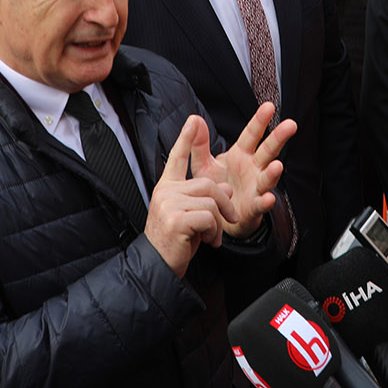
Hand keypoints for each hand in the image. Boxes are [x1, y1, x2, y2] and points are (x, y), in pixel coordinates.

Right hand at [145, 116, 236, 276]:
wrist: (158, 267)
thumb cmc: (176, 242)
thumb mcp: (190, 215)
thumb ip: (203, 197)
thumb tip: (225, 186)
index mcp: (166, 187)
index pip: (177, 159)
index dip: (186, 140)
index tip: (193, 120)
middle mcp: (165, 192)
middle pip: (209, 184)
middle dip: (224, 203)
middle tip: (229, 221)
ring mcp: (168, 205)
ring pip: (211, 202)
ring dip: (219, 223)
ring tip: (212, 237)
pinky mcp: (176, 220)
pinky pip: (209, 217)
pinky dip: (214, 232)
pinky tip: (207, 243)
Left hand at [195, 101, 293, 238]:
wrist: (218, 216)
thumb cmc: (215, 186)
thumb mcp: (203, 164)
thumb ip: (199, 144)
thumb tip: (194, 119)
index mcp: (242, 154)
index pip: (252, 134)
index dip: (260, 121)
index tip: (269, 106)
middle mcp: (253, 168)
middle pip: (268, 150)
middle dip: (279, 138)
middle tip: (291, 125)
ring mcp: (256, 186)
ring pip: (269, 176)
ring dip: (274, 172)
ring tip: (278, 166)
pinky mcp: (254, 206)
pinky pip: (261, 203)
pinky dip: (266, 201)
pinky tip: (268, 198)